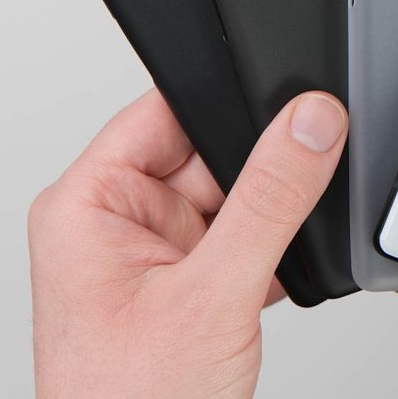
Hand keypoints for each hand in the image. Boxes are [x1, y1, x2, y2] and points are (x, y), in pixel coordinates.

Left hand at [28, 88, 347, 398]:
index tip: (294, 107)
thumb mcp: (213, 292)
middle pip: (211, 156)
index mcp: (86, 206)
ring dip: (264, 228)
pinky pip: (243, 244)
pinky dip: (268, 263)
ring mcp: (150, 260)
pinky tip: (264, 292)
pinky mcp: (185, 291)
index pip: (164, 113)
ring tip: (256, 274)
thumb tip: (310, 124)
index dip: (227, 105)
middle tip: (276, 217)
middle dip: (257, 180)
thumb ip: (270, 199)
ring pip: (236, 202)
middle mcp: (112, 226)